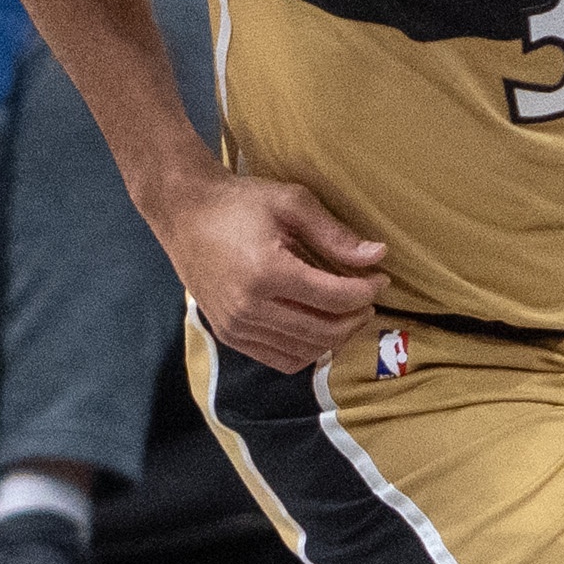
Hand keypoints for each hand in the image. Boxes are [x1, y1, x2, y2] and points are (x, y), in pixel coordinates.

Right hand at [160, 170, 384, 372]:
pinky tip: (318, 327)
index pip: (334, 298)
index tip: (380, 278)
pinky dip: (308, 350)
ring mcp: (236, 327)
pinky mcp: (230, 336)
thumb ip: (334, 234)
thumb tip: (377, 256)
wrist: (183, 213)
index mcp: (266, 272)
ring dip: (335, 337)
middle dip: (356, 317)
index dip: (366, 291)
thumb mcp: (291, 202)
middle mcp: (249, 308)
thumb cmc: (239, 202)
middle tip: (367, 298)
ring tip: (346, 312)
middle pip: (323, 331)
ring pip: (305, 352)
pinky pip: (281, 360)